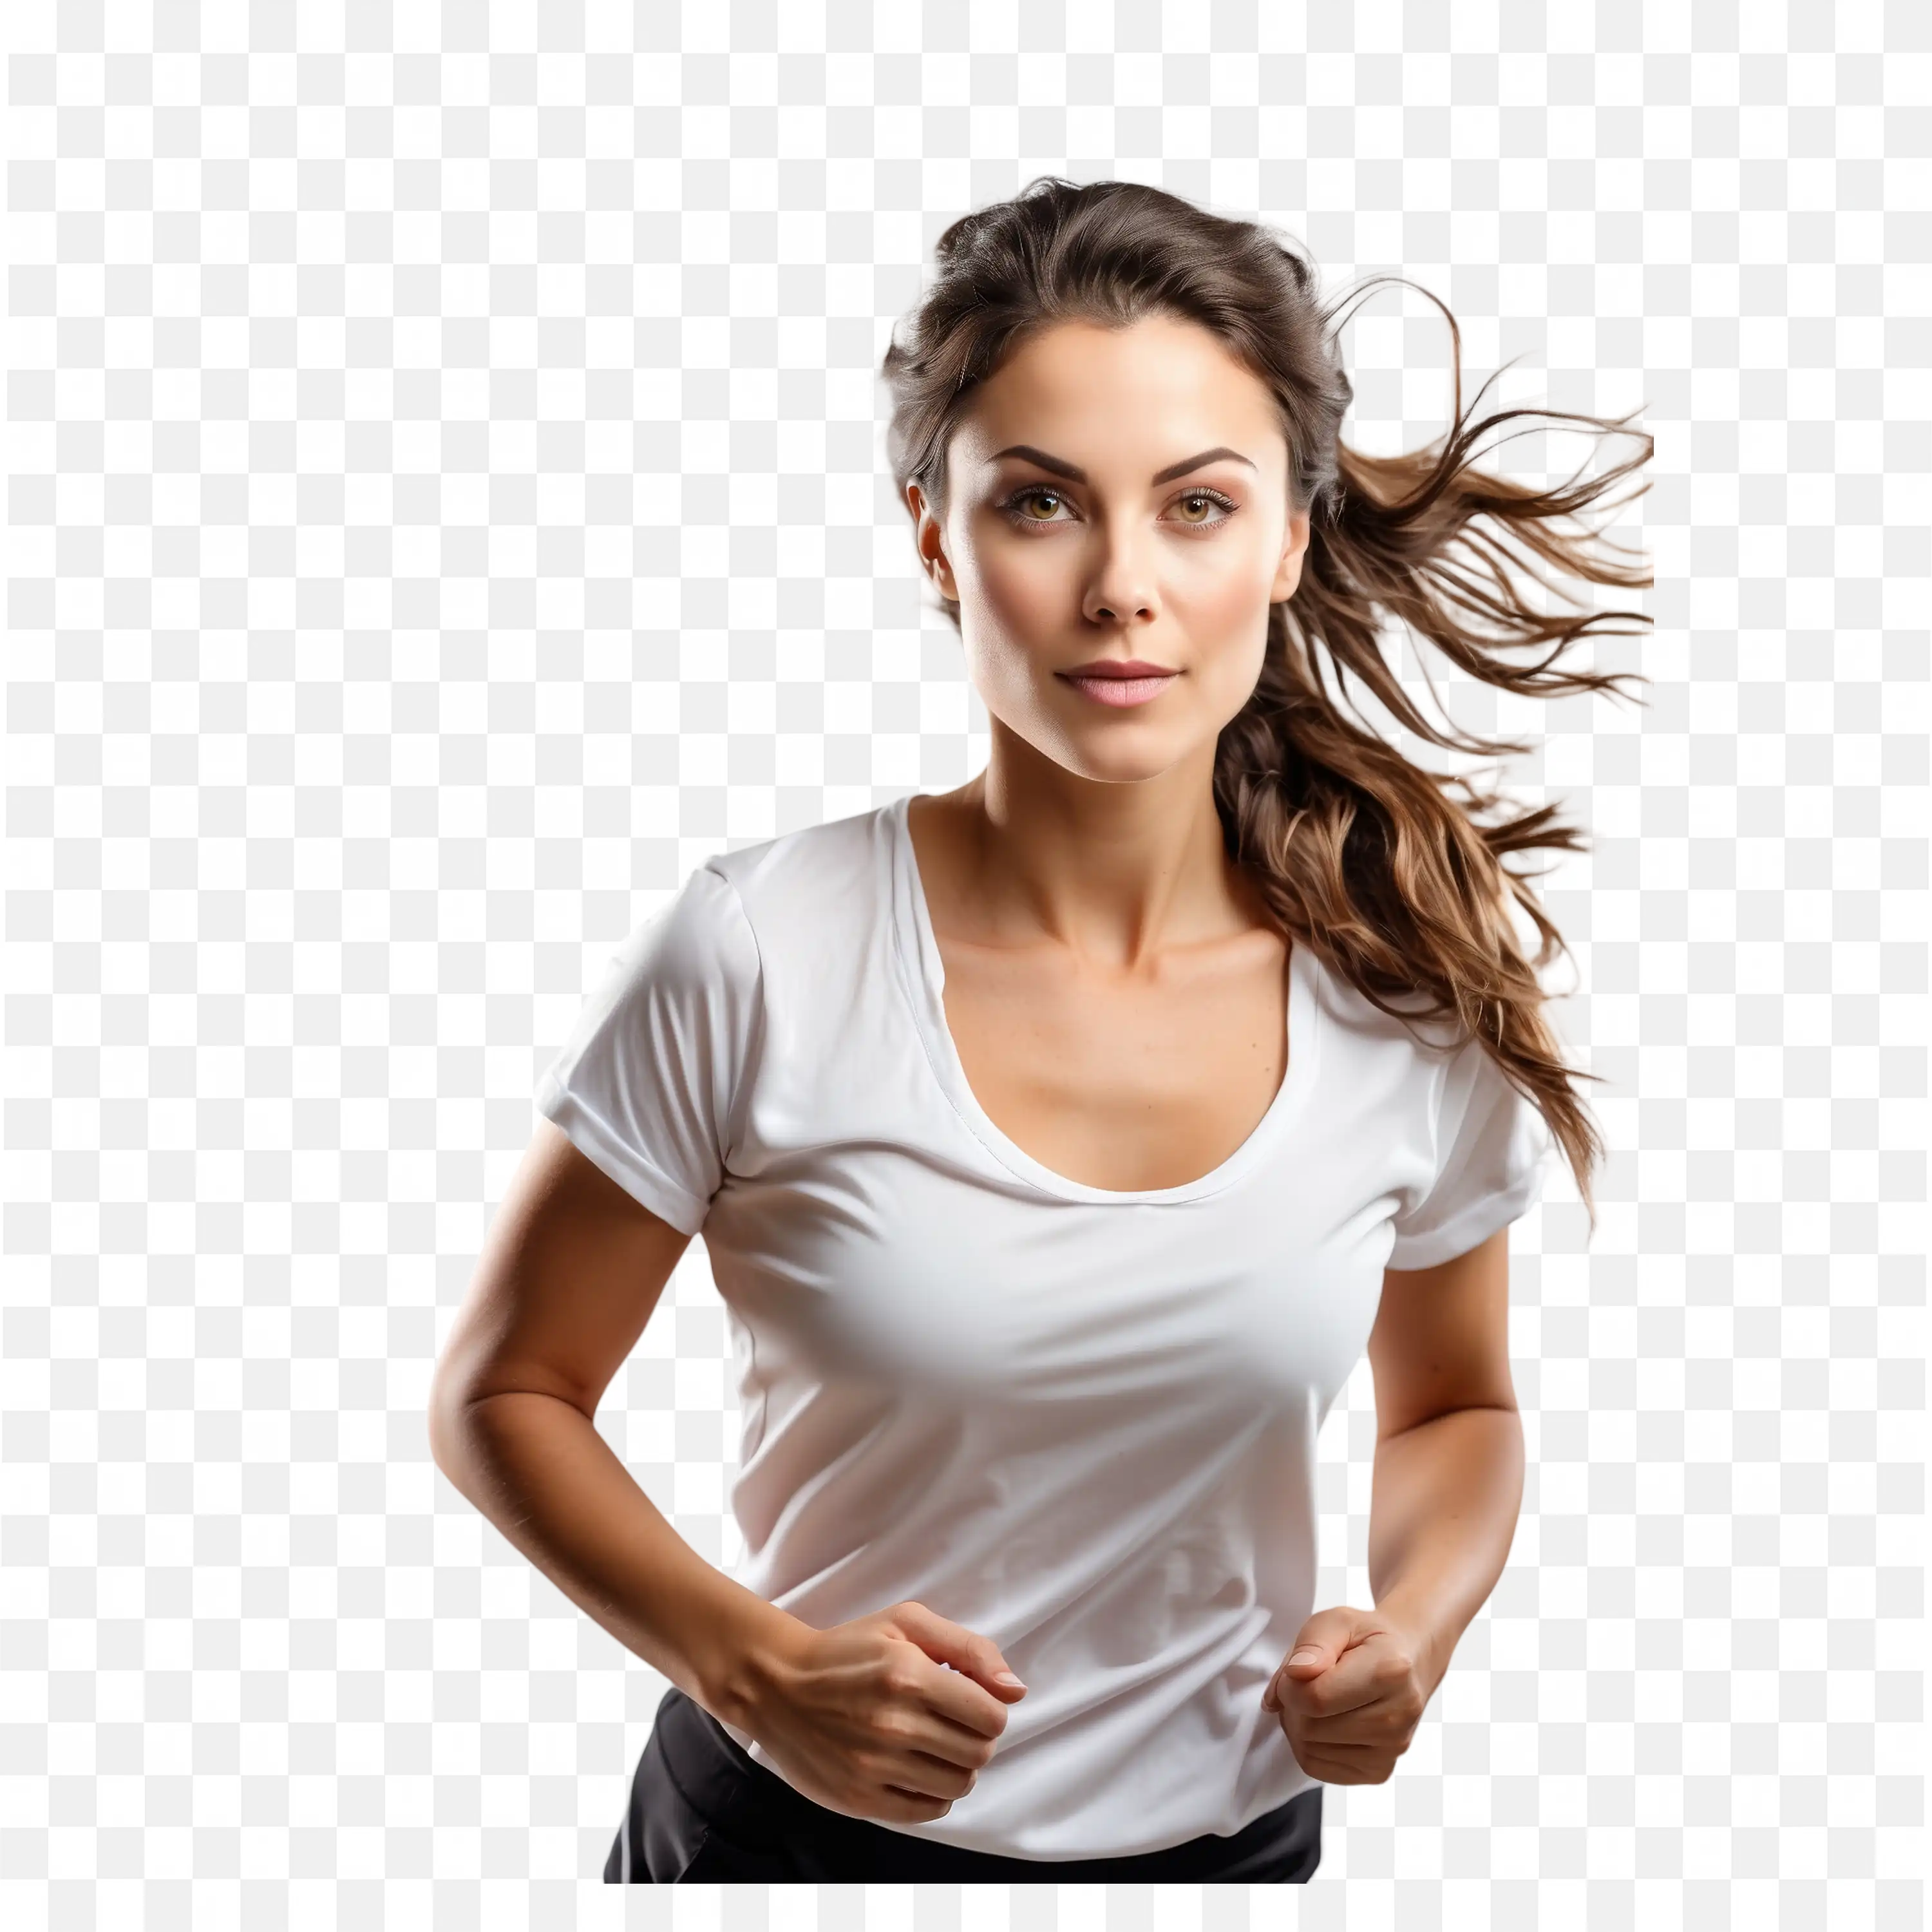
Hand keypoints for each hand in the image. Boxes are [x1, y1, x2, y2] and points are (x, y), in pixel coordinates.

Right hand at [744, 1599, 1027, 1825]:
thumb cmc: (848, 1649)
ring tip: (936, 1746)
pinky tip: (917, 1769)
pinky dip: (934, 1793)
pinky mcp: (860, 1799)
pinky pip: (926, 1810)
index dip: (990, 1709)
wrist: (776, 1685)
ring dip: (958, 1767)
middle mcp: (894, 1724)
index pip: (991, 1716)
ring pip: (958, 1785)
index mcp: (909, 1674)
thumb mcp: (906, 1623)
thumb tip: (1015, 1690)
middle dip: (976, 1737)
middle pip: (979, 1753)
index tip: (970, 1702)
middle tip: (952, 1723)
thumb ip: (969, 1649)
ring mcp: (875, 1766)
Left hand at [1260, 1604, 1432, 1785]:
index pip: (1316, 1698)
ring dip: (1298, 1727)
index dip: (1289, 1686)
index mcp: (1390, 1671)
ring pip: (1311, 1752)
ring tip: (1314, 1702)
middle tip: (1304, 1685)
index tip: (1295, 1671)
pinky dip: (1309, 1747)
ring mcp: (1392, 1750)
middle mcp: (1398, 1717)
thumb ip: (1311, 1643)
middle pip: (1311, 1729)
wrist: (1410, 1660)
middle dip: (1293, 1706)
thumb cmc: (1368, 1639)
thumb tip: (1293, 1675)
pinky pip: (1320, 1770)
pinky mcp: (1381, 1771)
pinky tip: (1323, 1723)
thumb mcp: (1337, 1620)